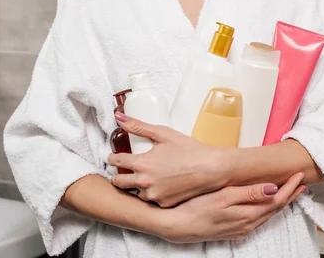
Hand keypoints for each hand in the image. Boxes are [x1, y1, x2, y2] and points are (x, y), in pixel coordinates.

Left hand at [108, 113, 225, 207]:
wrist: (211, 168)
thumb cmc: (189, 149)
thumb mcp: (163, 133)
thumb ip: (138, 126)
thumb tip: (119, 118)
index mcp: (141, 164)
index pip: (116, 162)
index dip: (112, 158)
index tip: (114, 157)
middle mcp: (144, 182)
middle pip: (119, 182)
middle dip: (118, 176)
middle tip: (124, 170)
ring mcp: (154, 195)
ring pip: (136, 192)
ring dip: (136, 186)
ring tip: (145, 177)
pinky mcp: (164, 204)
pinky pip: (151, 200)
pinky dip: (152, 193)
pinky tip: (160, 185)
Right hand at [159, 172, 306, 242]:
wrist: (178, 226)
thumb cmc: (197, 209)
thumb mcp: (224, 197)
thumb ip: (250, 193)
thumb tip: (273, 188)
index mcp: (248, 214)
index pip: (277, 199)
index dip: (290, 187)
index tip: (299, 174)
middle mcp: (248, 224)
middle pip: (276, 208)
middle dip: (290, 194)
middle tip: (301, 181)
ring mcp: (241, 229)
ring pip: (268, 214)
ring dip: (281, 201)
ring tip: (289, 190)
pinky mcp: (234, 230)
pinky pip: (258, 218)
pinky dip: (267, 208)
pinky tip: (266, 203)